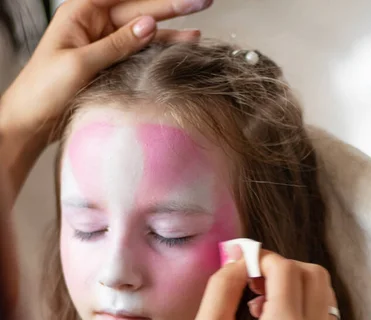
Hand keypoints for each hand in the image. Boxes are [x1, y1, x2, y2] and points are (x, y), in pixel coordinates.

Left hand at [1, 0, 208, 141]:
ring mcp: (102, 45)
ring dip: (169, 36)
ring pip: (142, 35)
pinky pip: (136, 56)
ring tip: (196, 36)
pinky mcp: (107, 66)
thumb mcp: (80, 63)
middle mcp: (94, 24)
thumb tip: (149, 25)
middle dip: (171, 8)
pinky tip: (176, 50)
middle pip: (139, 12)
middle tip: (203, 2)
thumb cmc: (43, 89)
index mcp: (82, 12)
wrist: (31, 121)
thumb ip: (116, 44)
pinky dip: (156, 54)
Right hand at [191, 250, 337, 319]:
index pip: (286, 269)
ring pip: (323, 292)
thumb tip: (239, 258)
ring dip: (295, 286)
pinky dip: (303, 307)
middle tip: (254, 286)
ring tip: (263, 307)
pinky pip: (324, 314)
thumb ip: (221, 286)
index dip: (262, 260)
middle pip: (313, 274)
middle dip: (282, 269)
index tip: (242, 268)